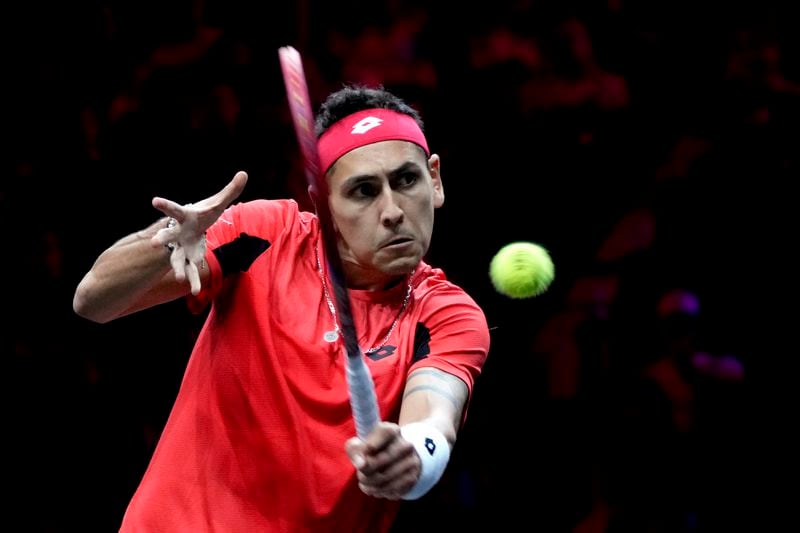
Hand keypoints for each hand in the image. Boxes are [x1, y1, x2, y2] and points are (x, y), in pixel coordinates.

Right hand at [151, 171, 247, 293]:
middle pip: (167, 237)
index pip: (173, 210)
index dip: (164, 205)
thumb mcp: (218, 203)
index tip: (154, 201)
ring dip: (179, 268)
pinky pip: (190, 272)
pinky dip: (193, 281)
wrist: (193, 229)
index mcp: (184, 217)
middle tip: (155, 244)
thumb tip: (244, 173)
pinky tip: (195, 291)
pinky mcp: (188, 259)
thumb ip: (231, 190)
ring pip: (176, 259)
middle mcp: (177, 234)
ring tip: (181, 279)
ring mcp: (180, 248)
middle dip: (161, 240)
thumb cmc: (203, 214)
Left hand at [345, 421, 420, 499]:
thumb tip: (360, 464)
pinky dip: (379, 492)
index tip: (361, 455)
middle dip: (365, 471)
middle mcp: (405, 445)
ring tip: (364, 482)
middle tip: (360, 474)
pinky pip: (391, 490)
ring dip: (369, 484)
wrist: (399, 457)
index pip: (380, 437)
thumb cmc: (374, 449)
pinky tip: (374, 488)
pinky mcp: (412, 478)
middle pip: (380, 461)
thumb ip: (355, 449)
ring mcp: (411, 462)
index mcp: (392, 431)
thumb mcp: (362, 443)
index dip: (367, 448)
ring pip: (384, 479)